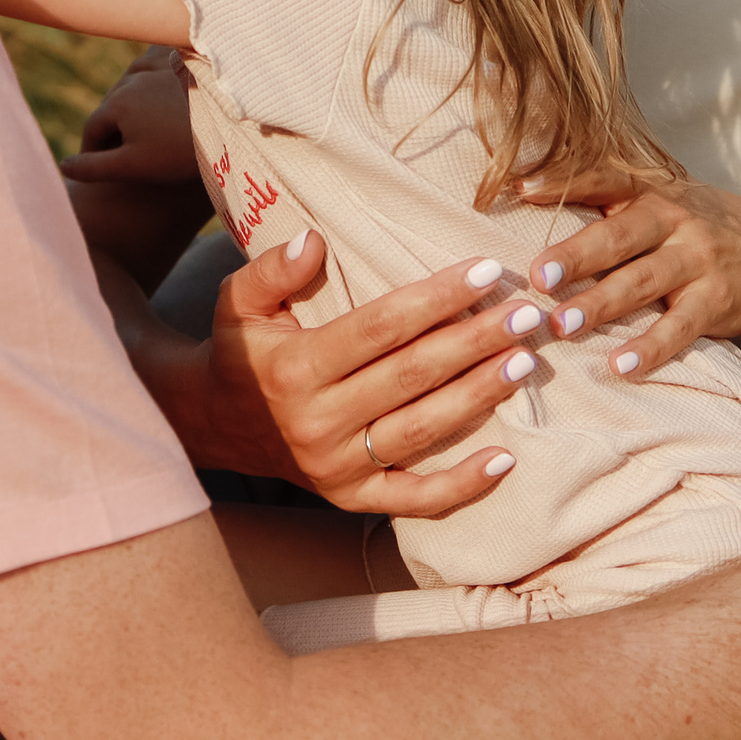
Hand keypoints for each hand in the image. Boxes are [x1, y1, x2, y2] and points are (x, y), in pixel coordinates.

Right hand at [61, 47, 193, 187]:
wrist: (235, 126)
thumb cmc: (182, 152)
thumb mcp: (134, 166)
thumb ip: (94, 167)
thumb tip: (62, 168)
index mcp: (118, 103)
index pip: (93, 127)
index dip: (91, 150)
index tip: (95, 165)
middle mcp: (133, 77)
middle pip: (112, 103)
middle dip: (110, 125)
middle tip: (116, 147)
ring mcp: (159, 64)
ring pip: (134, 80)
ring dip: (130, 97)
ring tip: (140, 119)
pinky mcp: (184, 57)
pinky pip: (159, 58)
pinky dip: (153, 69)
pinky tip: (161, 84)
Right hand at [197, 232, 548, 515]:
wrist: (214, 426)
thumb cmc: (242, 352)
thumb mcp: (236, 302)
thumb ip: (270, 270)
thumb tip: (311, 240)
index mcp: (293, 368)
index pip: (379, 327)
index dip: (435, 299)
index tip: (484, 271)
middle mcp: (316, 422)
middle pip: (411, 376)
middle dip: (474, 341)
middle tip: (526, 314)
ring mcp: (336, 468)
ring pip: (421, 431)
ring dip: (478, 396)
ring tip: (524, 362)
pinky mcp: (351, 499)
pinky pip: (414, 499)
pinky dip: (462, 485)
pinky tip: (507, 459)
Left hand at [526, 165, 740, 377]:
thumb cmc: (696, 227)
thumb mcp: (664, 200)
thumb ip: (610, 197)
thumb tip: (525, 189)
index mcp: (653, 193)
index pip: (606, 180)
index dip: (565, 182)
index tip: (522, 190)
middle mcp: (676, 222)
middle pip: (618, 238)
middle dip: (575, 256)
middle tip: (537, 277)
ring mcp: (699, 262)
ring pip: (643, 283)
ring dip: (601, 304)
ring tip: (562, 325)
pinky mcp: (716, 302)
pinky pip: (680, 328)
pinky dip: (650, 348)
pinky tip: (621, 365)